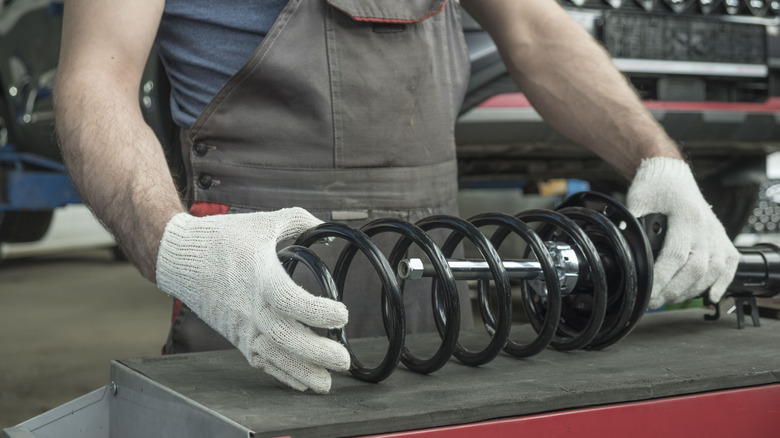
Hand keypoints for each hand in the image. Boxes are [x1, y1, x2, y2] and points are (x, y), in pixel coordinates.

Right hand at [156, 208, 349, 392]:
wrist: (180, 259)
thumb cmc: (222, 238)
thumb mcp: (264, 221)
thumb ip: (300, 221)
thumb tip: (328, 229)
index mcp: (259, 275)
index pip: (290, 299)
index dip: (317, 311)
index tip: (343, 315)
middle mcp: (250, 305)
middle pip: (284, 336)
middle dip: (315, 352)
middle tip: (342, 359)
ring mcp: (242, 325)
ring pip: (273, 355)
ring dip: (301, 371)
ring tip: (327, 383)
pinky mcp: (237, 336)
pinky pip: (260, 360)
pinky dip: (282, 374)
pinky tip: (304, 382)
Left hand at [627, 157, 739, 308]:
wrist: (671, 173)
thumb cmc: (653, 186)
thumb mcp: (636, 199)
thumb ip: (630, 223)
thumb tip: (620, 246)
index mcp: (685, 217)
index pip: (674, 256)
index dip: (661, 279)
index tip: (646, 292)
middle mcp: (706, 227)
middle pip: (695, 269)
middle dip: (673, 291)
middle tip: (653, 302)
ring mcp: (717, 234)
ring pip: (712, 271)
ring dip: (691, 291)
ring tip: (669, 298)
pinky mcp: (723, 238)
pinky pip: (729, 266)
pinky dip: (722, 284)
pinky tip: (710, 297)